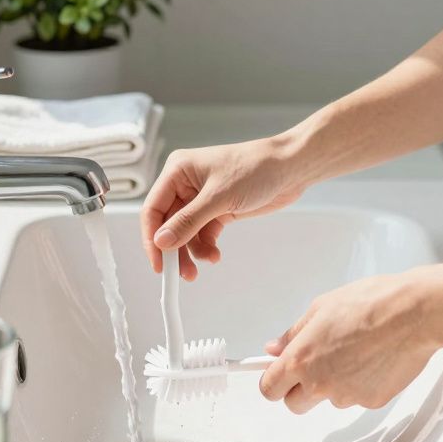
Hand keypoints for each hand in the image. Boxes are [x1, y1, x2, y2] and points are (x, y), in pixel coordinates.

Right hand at [141, 136, 307, 279]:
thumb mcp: (219, 197)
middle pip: (169, 224)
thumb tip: (162, 241)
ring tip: (206, 263)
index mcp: (178, 171)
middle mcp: (186, 184)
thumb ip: (188, 222)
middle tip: (181, 274)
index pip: (153, 209)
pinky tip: (214, 254)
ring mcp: (202, 198)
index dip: (152, 238)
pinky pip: (203, 233)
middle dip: (175, 249)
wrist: (291, 167)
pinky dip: (206, 246)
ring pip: (186, 232)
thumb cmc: (256, 167)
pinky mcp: (218, 209)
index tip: (158, 263)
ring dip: (193, 251)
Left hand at [258, 271, 441, 413]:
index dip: (272, 382)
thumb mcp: (322, 307)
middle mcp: (320, 383)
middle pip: (295, 404)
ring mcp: (346, 396)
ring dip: (334, 384)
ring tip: (355, 352)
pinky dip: (360, 385)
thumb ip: (294, 334)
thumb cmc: (372, 303)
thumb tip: (275, 348)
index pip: (269, 388)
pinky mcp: (371, 402)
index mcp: (301, 358)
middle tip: (315, 366)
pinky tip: (372, 360)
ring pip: (329, 399)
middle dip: (299, 390)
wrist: (413, 314)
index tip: (277, 376)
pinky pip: (357, 398)